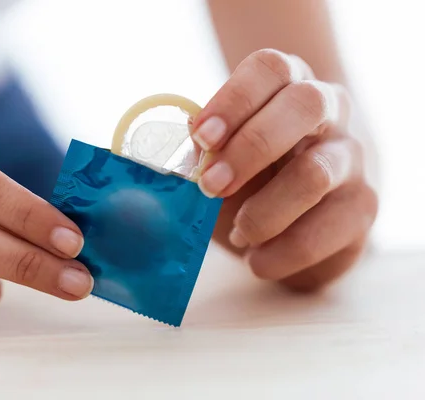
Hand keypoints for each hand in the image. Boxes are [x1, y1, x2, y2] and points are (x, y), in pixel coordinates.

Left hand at [192, 49, 377, 290]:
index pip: (270, 68)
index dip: (233, 100)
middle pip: (303, 104)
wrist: (304, 217)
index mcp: (288, 85)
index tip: (200, 137)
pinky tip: (257, 260)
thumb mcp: (222, 158)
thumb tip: (175, 157)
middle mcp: (330, 110)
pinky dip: (282, 252)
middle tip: (210, 186)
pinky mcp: (362, 207)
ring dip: (263, 211)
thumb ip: (202, 153)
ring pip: (315, 172)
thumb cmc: (252, 177)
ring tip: (237, 234)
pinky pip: (326, 230)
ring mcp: (351, 157)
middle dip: (250, 147)